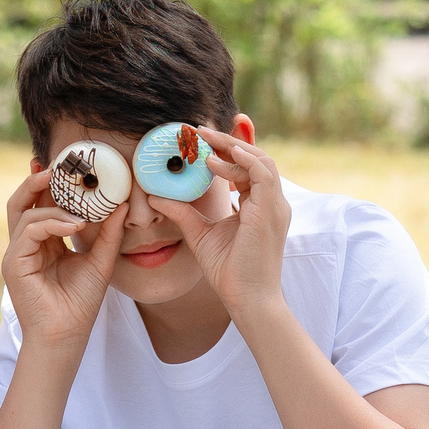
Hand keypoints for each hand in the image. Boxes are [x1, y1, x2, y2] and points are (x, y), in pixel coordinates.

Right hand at [1, 167, 121, 349]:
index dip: (50, 183)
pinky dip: (51, 222)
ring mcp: (17, 253)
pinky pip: (29, 230)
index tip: (65, 164)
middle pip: (23, 201)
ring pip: (23, 211)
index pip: (41, 204)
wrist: (66, 336)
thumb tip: (122, 204)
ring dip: (51, 201)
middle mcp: (26, 244)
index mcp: (43, 242)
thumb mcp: (100, 262)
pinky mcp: (14, 263)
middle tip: (57, 164)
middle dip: (38, 179)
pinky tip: (73, 223)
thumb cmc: (80, 304)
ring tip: (74, 194)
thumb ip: (107, 234)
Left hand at [151, 126, 287, 316]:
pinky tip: (216, 157)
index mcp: (260, 206)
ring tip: (204, 138)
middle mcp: (271, 202)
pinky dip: (241, 160)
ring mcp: (274, 206)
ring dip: (232, 146)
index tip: (201, 139)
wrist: (246, 298)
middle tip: (198, 129)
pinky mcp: (269, 211)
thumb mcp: (200, 233)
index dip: (226, 151)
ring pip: (260, 160)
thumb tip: (155, 196)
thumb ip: (182, 211)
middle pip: (254, 158)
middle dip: (227, 140)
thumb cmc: (228, 271)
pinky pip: (261, 173)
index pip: (247, 168)